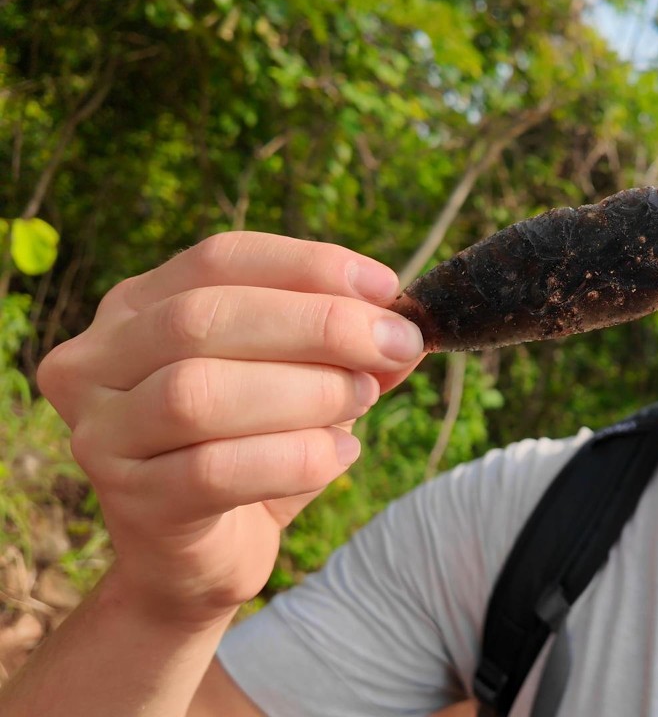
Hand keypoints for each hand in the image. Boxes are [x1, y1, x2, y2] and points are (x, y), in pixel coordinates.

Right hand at [37, 231, 424, 627]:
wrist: (203, 558)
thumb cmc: (253, 452)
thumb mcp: (304, 384)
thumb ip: (347, 349)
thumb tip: (403, 326)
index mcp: (135, 308)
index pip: (218, 259)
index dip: (307, 265)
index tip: (388, 287)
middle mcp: (96, 362)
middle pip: (202, 318)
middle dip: (318, 325)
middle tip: (393, 345)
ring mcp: (101, 434)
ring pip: (198, 392)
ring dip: (305, 391)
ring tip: (361, 400)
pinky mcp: (130, 503)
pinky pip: (215, 471)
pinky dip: (295, 458)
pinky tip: (340, 455)